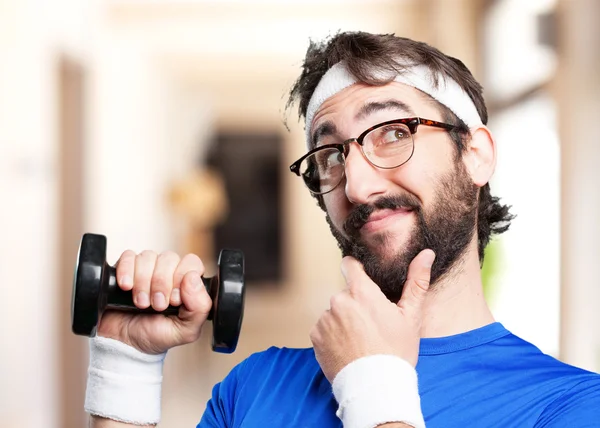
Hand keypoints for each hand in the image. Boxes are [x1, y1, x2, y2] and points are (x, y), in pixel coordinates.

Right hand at [97, 250, 211, 354]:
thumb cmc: (155, 335)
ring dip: (143, 282)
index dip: (182, 278)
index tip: (174, 300)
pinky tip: (126, 287)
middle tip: (157, 305)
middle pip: (169, 258)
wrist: (123, 343)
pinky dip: (127, 271)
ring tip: (141, 303)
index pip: (191, 263)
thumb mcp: (185, 331)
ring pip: (148, 257)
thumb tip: (193, 277)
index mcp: (186, 283)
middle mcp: (167, 272)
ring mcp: (146, 268)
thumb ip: (199, 307)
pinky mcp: (125, 268)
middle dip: (161, 284)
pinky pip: (128, 257)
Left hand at [310, 249, 434, 381]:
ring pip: (334, 312)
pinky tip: (348, 348)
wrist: (376, 387)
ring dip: (343, 321)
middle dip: (355, 304)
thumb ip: (417, 282)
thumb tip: (426, 254)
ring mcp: (325, 319)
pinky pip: (323, 329)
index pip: (349, 265)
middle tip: (370, 325)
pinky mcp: (315, 336)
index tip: (362, 278)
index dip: (355, 269)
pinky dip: (333, 336)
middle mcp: (339, 301)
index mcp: (361, 291)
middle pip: (345, 294)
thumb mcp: (411, 316)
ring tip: (360, 341)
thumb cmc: (396, 352)